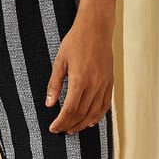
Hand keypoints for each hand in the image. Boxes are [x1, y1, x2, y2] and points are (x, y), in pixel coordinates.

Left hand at [45, 12, 113, 134]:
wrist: (96, 28)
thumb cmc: (75, 42)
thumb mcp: (60, 62)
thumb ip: (54, 85)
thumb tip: (49, 104)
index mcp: (80, 79)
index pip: (70, 109)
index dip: (61, 122)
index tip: (53, 128)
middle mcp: (94, 84)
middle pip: (81, 114)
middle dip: (69, 125)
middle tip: (60, 130)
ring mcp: (104, 84)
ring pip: (94, 113)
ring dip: (82, 124)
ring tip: (72, 129)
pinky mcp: (110, 82)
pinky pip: (105, 105)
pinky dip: (97, 116)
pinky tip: (89, 122)